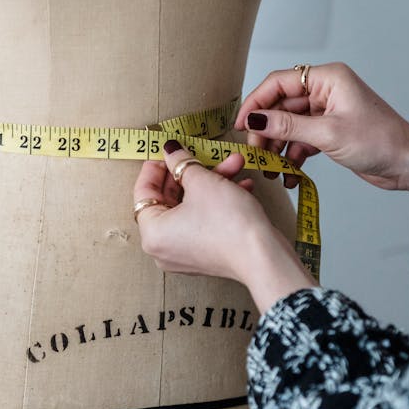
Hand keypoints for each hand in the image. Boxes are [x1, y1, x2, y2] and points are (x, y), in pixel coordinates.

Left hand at [132, 142, 312, 312]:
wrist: (264, 257)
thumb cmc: (229, 225)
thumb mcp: (202, 182)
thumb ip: (181, 162)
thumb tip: (172, 151)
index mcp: (152, 233)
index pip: (143, 192)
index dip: (156, 166)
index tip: (167, 151)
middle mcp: (163, 247)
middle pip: (170, 198)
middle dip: (192, 172)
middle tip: (201, 153)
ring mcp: (185, 253)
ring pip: (192, 207)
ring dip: (212, 182)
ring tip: (233, 164)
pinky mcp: (207, 254)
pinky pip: (205, 220)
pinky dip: (219, 201)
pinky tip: (241, 185)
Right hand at [234, 62, 408, 191]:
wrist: (408, 164)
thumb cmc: (380, 141)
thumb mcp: (327, 134)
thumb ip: (287, 126)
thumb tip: (254, 119)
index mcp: (327, 79)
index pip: (279, 83)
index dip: (256, 102)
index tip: (240, 125)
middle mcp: (325, 91)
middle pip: (281, 106)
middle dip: (266, 131)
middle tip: (255, 153)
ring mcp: (327, 112)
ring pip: (288, 125)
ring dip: (277, 147)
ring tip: (271, 169)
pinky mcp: (329, 131)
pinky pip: (300, 139)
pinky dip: (292, 156)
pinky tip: (289, 175)